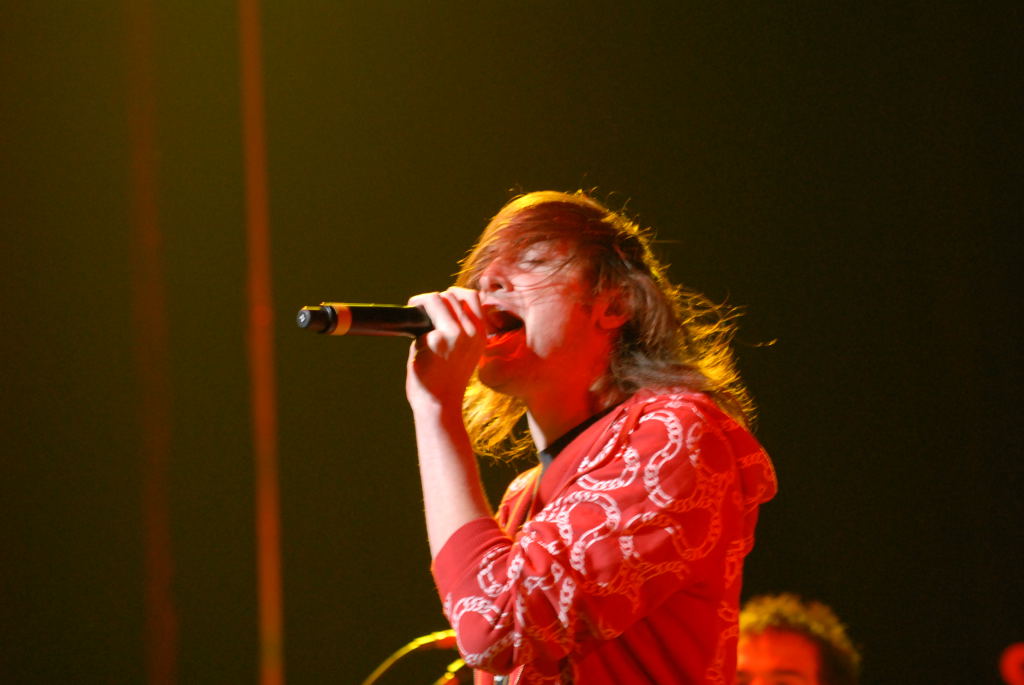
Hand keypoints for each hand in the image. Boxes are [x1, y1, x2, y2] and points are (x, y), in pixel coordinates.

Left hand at [406, 287, 485, 408]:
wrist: (439, 406)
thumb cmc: (446, 380)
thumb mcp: (463, 352)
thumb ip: (457, 328)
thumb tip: (437, 304)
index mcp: (480, 334)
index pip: (471, 297)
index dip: (452, 294)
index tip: (439, 301)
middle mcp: (472, 332)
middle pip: (451, 295)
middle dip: (433, 299)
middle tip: (419, 308)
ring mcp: (456, 335)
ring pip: (436, 298)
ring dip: (422, 302)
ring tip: (413, 310)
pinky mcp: (436, 340)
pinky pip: (420, 317)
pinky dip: (412, 321)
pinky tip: (410, 332)